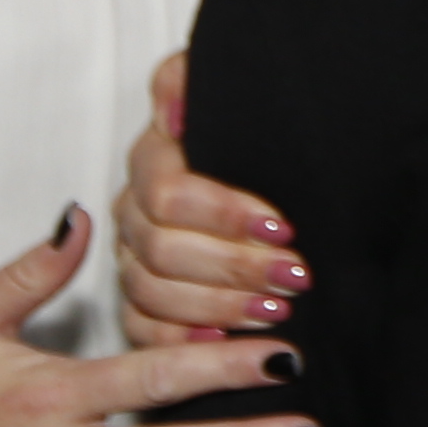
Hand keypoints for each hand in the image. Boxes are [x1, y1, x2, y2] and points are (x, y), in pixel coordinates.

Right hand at [112, 53, 310, 348]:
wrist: (270, 170)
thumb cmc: (257, 131)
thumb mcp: (232, 93)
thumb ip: (190, 84)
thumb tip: (175, 113)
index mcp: (153, 160)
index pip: (168, 193)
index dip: (225, 214)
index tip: (283, 228)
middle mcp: (134, 212)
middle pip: (162, 250)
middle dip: (234, 267)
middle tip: (294, 278)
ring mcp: (133, 260)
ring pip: (151, 293)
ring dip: (219, 306)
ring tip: (277, 312)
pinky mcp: (141, 304)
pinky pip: (140, 330)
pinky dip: (180, 340)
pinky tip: (223, 343)